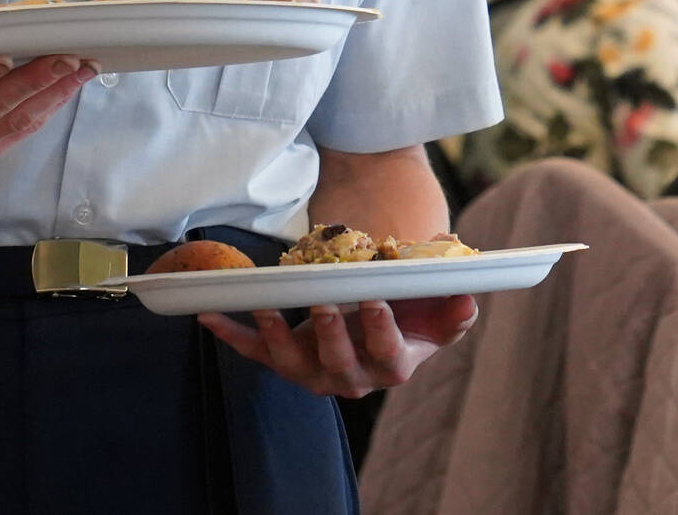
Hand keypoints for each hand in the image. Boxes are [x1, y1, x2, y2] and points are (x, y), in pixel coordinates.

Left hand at [200, 295, 477, 398]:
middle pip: (337, 364)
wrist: (378, 320)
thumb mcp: (439, 311)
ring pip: (292, 365)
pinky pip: (255, 353)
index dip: (380, 331)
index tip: (375, 301)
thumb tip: (468, 298)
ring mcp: (312, 371)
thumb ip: (454, 308)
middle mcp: (350, 378)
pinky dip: (231, 335)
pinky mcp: (284, 360)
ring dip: (275, 337)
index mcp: (391, 366)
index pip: (387, 355)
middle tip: (323, 303)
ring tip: (266, 310)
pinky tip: (210, 316)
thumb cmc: (411, 315)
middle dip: (329, 334)